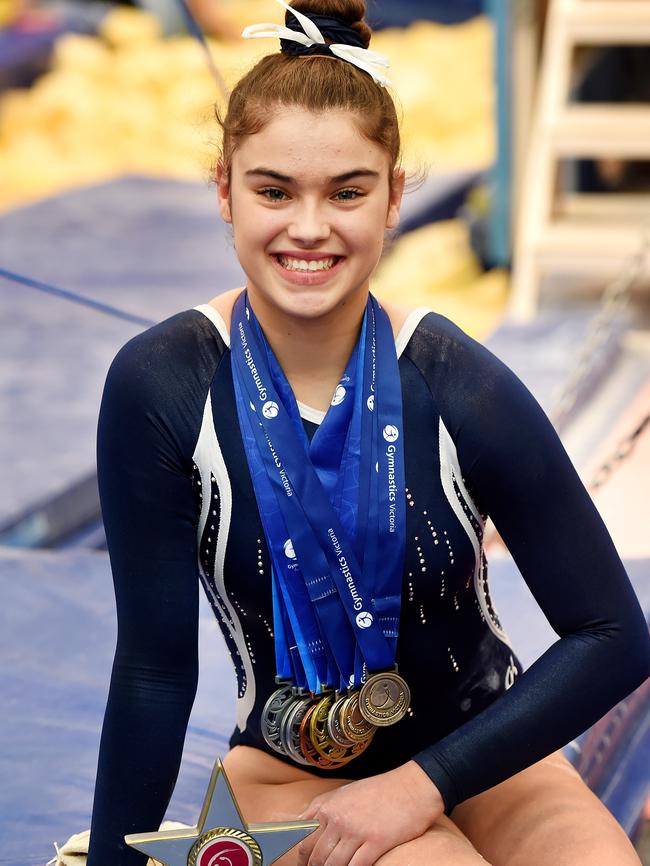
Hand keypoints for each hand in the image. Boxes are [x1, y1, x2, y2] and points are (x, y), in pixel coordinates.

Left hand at [295, 761, 443, 865]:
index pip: (303, 838)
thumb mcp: (345, 792)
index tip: (302, 864)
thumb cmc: (379, 790)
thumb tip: (303, 826)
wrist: (411, 788)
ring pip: (333, 864)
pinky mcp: (375, 843)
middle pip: (316, 855)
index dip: (301, 857)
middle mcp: (338, 819)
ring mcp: (356, 831)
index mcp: (328, 806)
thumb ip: (323, 808)